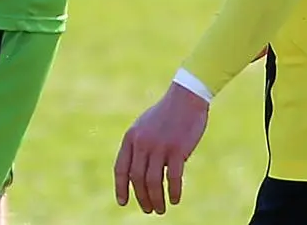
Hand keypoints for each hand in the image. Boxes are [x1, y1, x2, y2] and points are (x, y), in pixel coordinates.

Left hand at [114, 82, 209, 214]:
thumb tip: (136, 173)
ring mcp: (159, 146)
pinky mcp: (177, 150)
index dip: (120, 187)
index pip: (120, 168)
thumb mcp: (144, 126)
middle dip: (141, 198)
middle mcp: (142, 143)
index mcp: (131, 137)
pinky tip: (175, 199)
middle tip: (148, 210)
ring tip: (160, 209)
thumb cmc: (166, 114)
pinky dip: (173, 192)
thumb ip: (138, 146)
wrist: (185, 98)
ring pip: (153, 182)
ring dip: (156, 199)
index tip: (122, 202)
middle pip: (137, 179)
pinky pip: (173, 178)